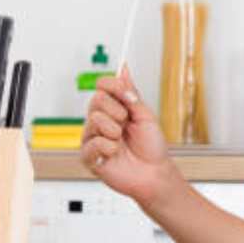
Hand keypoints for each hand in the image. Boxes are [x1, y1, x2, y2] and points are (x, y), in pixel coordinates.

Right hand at [80, 65, 180, 206]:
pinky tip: (115, 153)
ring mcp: (93, 138)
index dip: (114, 87)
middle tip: (127, 123)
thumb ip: (131, 93)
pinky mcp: (89, 156)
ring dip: (115, 131)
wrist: (154, 173)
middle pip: (96, 99)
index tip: (130, 96)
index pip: (102, 86)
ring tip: (122, 141)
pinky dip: (109, 147)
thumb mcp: (145, 115)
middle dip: (118, 111)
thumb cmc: (152, 147)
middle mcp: (100, 121)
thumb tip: (123, 69)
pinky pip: (92, 143)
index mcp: (114, 109)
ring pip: (94, 120)